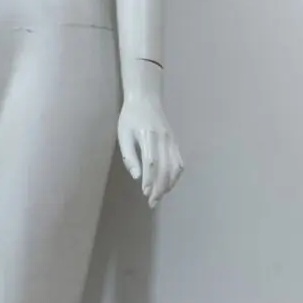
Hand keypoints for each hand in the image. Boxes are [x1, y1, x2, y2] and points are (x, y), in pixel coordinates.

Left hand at [118, 90, 182, 207]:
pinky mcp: (175, 143)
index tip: (145, 193)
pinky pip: (179, 162)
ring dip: (169, 184)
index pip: (151, 162)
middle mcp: (163, 139)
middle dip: (159, 187)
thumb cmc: (130, 118)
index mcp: (148, 136)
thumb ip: (129, 156)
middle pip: (165, 168)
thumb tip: (137, 177)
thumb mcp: (123, 135)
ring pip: (174, 167)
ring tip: (160, 196)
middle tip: (152, 202)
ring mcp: (172, 141)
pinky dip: (176, 176)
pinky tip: (169, 184)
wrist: (145, 100)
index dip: (150, 179)